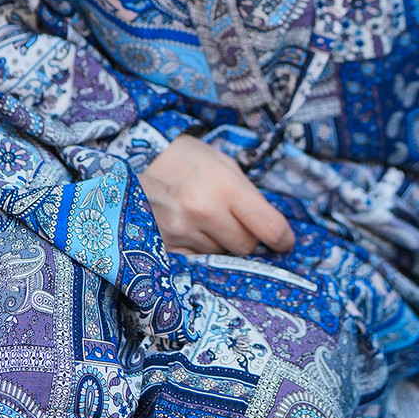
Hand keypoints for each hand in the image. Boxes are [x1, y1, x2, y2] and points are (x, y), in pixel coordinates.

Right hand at [138, 134, 294, 255]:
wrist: (134, 160)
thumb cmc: (184, 157)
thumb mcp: (221, 162)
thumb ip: (247, 194)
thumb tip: (271, 228)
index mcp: (224, 185)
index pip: (270, 228)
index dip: (282, 239)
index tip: (284, 241)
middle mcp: (204, 210)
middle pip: (247, 246)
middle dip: (247, 237)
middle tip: (234, 221)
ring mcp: (182, 230)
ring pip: (222, 254)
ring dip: (221, 243)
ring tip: (204, 219)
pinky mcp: (166, 244)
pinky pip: (199, 260)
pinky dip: (200, 250)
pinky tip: (192, 231)